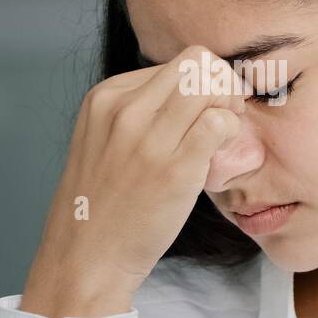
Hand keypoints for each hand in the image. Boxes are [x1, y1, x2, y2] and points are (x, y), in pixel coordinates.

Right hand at [20, 45, 248, 317]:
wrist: (87, 256)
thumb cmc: (103, 204)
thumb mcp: (104, 140)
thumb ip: (139, 111)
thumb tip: (192, 92)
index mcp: (106, 97)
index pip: (176, 62)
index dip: (203, 81)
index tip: (205, 110)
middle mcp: (125, 110)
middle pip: (198, 61)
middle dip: (222, 81)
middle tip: (226, 113)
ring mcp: (149, 138)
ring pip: (211, 84)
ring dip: (230, 104)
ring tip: (224, 133)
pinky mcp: (174, 168)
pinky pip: (219, 122)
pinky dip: (231, 131)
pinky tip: (220, 154)